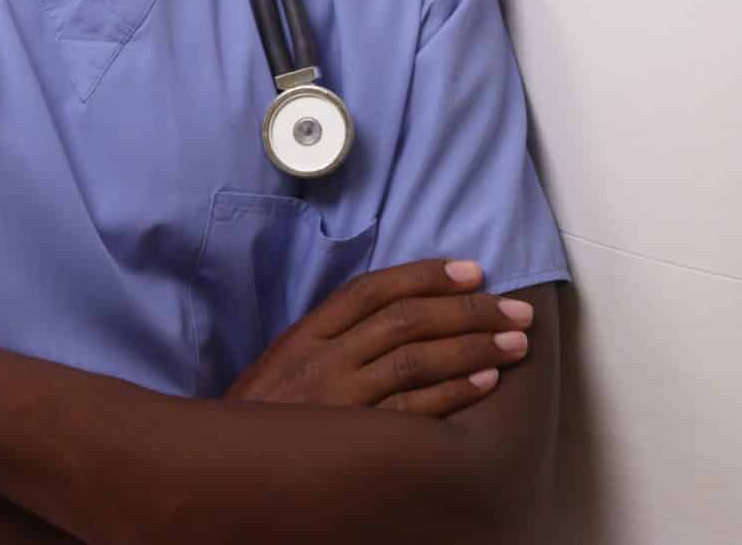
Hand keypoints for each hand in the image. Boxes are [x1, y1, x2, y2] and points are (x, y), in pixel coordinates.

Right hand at [224, 259, 534, 416]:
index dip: (425, 275)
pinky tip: (487, 381)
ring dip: (473, 345)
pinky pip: (413, 410)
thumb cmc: (261, 419)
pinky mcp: (353, 439)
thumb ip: (330, 340)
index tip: (473, 270)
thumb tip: (396, 314)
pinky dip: (454, 392)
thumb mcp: (285, 365)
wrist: (226, 470)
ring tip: (515, 341)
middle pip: (404, 319)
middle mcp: (322, 359)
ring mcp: (338, 399)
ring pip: (415, 358)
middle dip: (468, 309)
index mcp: (305, 335)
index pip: (371, 290)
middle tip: (515, 309)